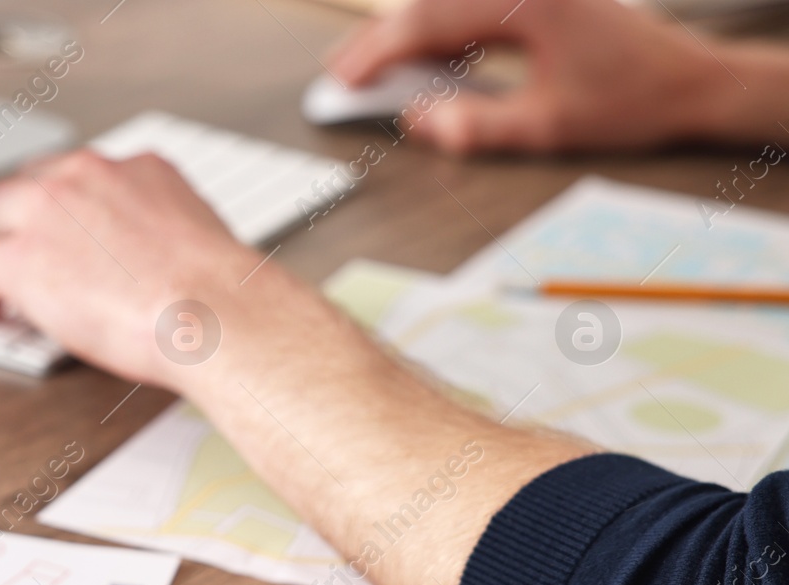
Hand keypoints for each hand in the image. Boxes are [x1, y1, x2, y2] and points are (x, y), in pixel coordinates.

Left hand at [0, 149, 298, 393]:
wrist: (210, 312)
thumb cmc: (217, 292)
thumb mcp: (198, 236)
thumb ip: (161, 231)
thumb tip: (150, 260)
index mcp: (137, 169)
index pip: (84, 174)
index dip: (68, 207)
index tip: (68, 229)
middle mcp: (87, 176)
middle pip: (32, 183)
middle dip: (26, 217)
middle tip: (28, 250)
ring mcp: (48, 212)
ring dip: (0, 244)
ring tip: (3, 280)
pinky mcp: (20, 258)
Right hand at [328, 0, 730, 152]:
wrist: (689, 81)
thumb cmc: (631, 102)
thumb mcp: (548, 129)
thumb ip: (477, 127)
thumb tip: (419, 123)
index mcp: (526, 4)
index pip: (427, 22)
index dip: (376, 55)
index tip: (343, 83)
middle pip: (429, 6)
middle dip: (379, 42)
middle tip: (340, 75)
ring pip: (446, 5)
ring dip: (406, 36)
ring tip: (372, 69)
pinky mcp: (535, 0)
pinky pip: (471, 10)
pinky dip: (439, 34)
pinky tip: (425, 62)